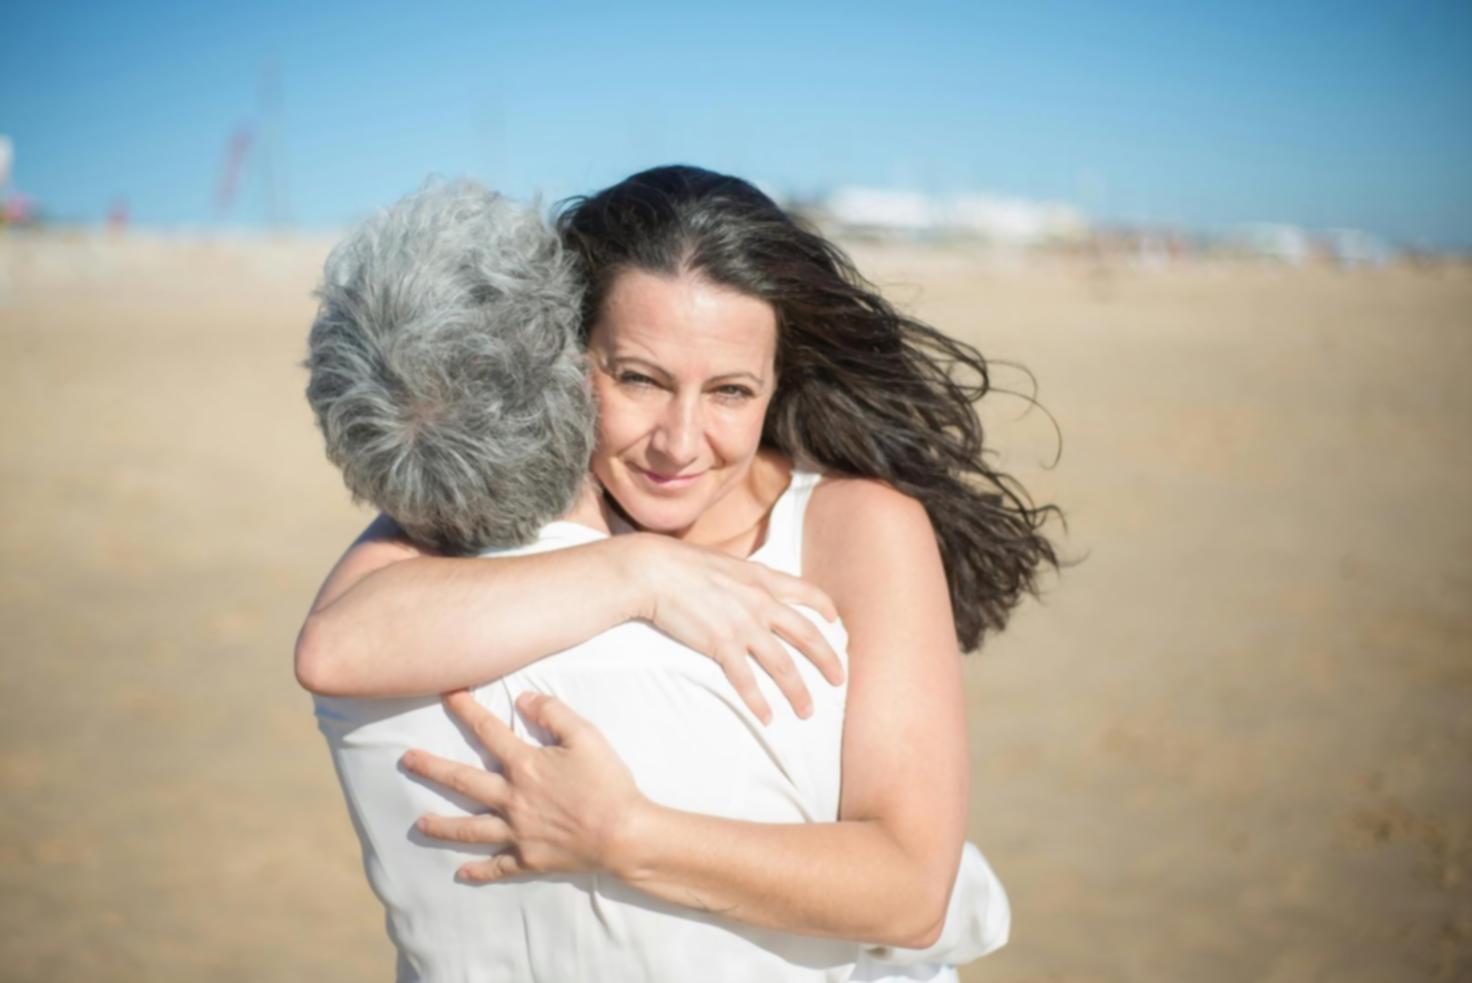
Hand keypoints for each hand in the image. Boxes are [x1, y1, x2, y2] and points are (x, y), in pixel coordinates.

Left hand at [402, 690, 643, 882]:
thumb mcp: (586, 736)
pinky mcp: (528, 859)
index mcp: (525, 766)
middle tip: (407, 760)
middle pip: (463, 781)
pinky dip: (478, 871)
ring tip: (419, 823)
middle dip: (432, 768)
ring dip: (442, 826)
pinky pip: (497, 866)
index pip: (488, 731)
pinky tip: (461, 873)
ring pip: (470, 829)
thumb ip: (553, 713)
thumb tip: (523, 699)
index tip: (447, 693)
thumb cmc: (608, 782)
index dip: (466, 709)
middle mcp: (512, 799)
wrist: (623, 834)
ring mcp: (517, 832)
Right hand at [625, 535, 844, 724]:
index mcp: (762, 579)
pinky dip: (759, 702)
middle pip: (806, 636)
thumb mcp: (725, 563)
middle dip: (827, 661)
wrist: (654, 570)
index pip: (807, 593)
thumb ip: (744, 578)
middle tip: (840, 681)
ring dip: (798, 692)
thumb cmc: (681, 564)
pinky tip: (767, 718)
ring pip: (783, 665)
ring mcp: (743, 626)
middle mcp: (760, 603)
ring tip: (806, 712)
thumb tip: (749, 585)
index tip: (835, 623)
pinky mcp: (721, 645)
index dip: (825, 608)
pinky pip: (747, 680)